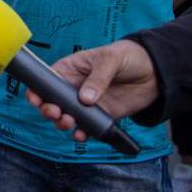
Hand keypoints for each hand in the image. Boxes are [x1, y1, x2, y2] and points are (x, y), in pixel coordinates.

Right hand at [23, 39, 159, 141]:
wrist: (155, 71)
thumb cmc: (128, 56)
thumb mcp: (110, 59)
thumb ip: (98, 78)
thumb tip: (85, 99)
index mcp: (71, 69)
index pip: (47, 81)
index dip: (37, 90)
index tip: (36, 99)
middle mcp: (75, 88)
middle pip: (52, 102)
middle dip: (49, 110)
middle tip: (56, 113)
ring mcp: (87, 104)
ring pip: (66, 117)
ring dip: (63, 123)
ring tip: (69, 122)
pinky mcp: (101, 116)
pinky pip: (86, 127)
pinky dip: (82, 133)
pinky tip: (81, 135)